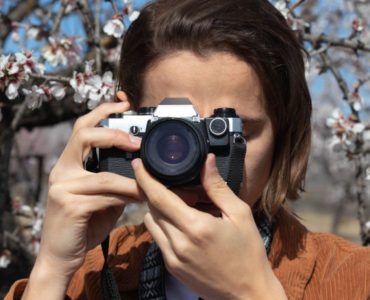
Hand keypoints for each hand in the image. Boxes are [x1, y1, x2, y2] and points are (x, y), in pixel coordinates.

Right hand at [34, 93, 144, 278]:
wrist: (62, 255)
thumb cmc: (84, 223)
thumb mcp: (101, 197)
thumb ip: (115, 181)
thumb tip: (141, 170)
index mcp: (68, 164)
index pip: (83, 128)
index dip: (103, 112)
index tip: (124, 103)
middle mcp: (61, 170)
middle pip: (84, 135)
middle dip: (114, 133)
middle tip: (138, 141)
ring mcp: (62, 187)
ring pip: (105, 173)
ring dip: (132, 178)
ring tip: (151, 178)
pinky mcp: (69, 205)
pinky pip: (106, 195)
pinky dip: (127, 195)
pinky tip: (141, 197)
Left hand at [132, 154, 286, 299]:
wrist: (248, 293)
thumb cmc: (248, 252)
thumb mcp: (239, 214)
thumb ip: (217, 187)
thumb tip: (206, 161)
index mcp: (196, 227)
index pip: (159, 197)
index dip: (145, 178)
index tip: (138, 164)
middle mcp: (179, 243)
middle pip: (152, 208)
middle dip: (157, 192)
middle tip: (178, 187)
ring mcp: (172, 258)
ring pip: (151, 223)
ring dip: (158, 209)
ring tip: (181, 207)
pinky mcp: (172, 268)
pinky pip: (158, 239)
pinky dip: (163, 226)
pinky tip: (183, 225)